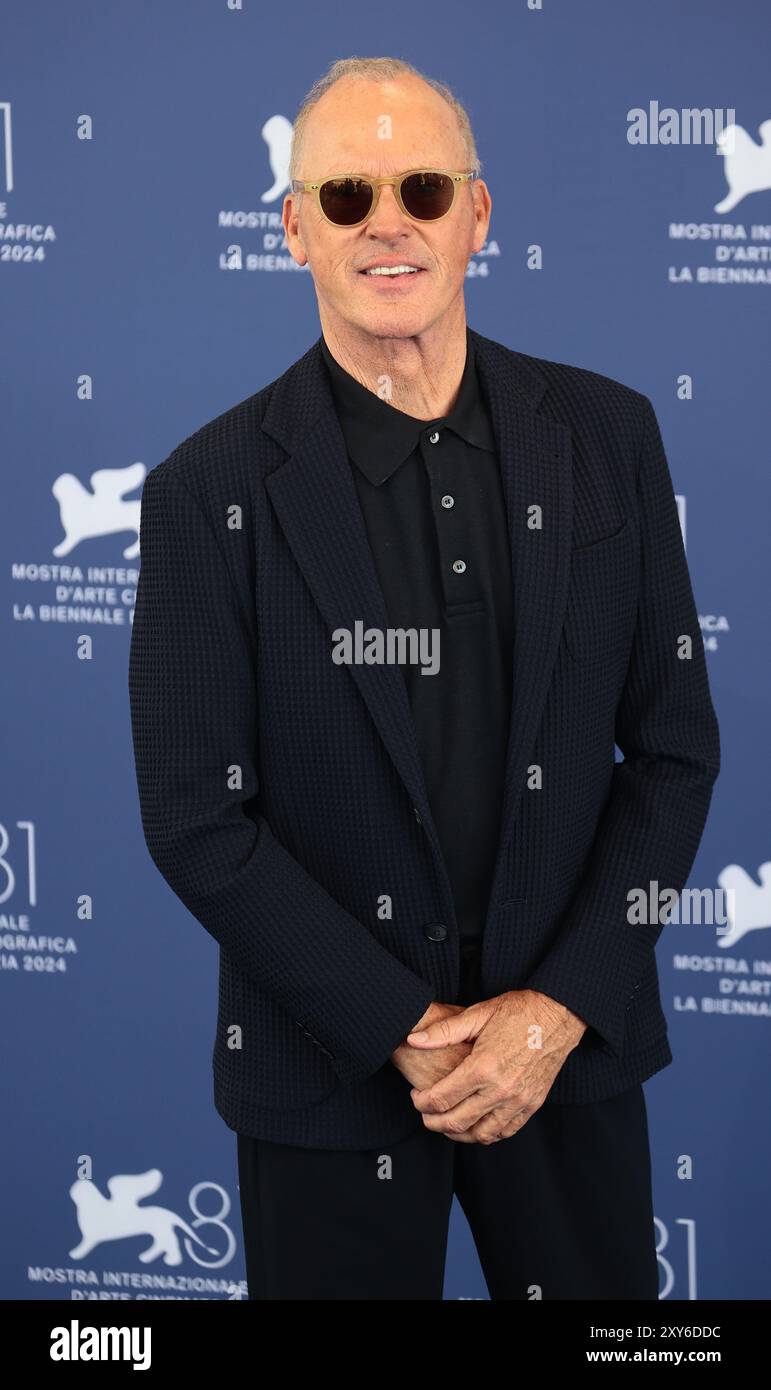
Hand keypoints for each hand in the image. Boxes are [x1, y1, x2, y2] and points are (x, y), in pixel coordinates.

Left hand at [405, 989, 586, 1143]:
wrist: (558, 1014)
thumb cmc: (517, 1011)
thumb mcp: (477, 1014)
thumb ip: (443, 1031)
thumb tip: (413, 1039)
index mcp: (483, 1067)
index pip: (441, 1099)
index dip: (421, 1102)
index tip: (415, 1096)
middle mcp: (501, 1089)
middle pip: (456, 1122)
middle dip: (433, 1121)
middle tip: (424, 1113)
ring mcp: (519, 1100)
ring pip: (481, 1134)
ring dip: (458, 1133)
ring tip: (446, 1121)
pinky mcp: (532, 1104)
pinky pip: (505, 1131)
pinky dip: (486, 1133)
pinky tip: (475, 1123)